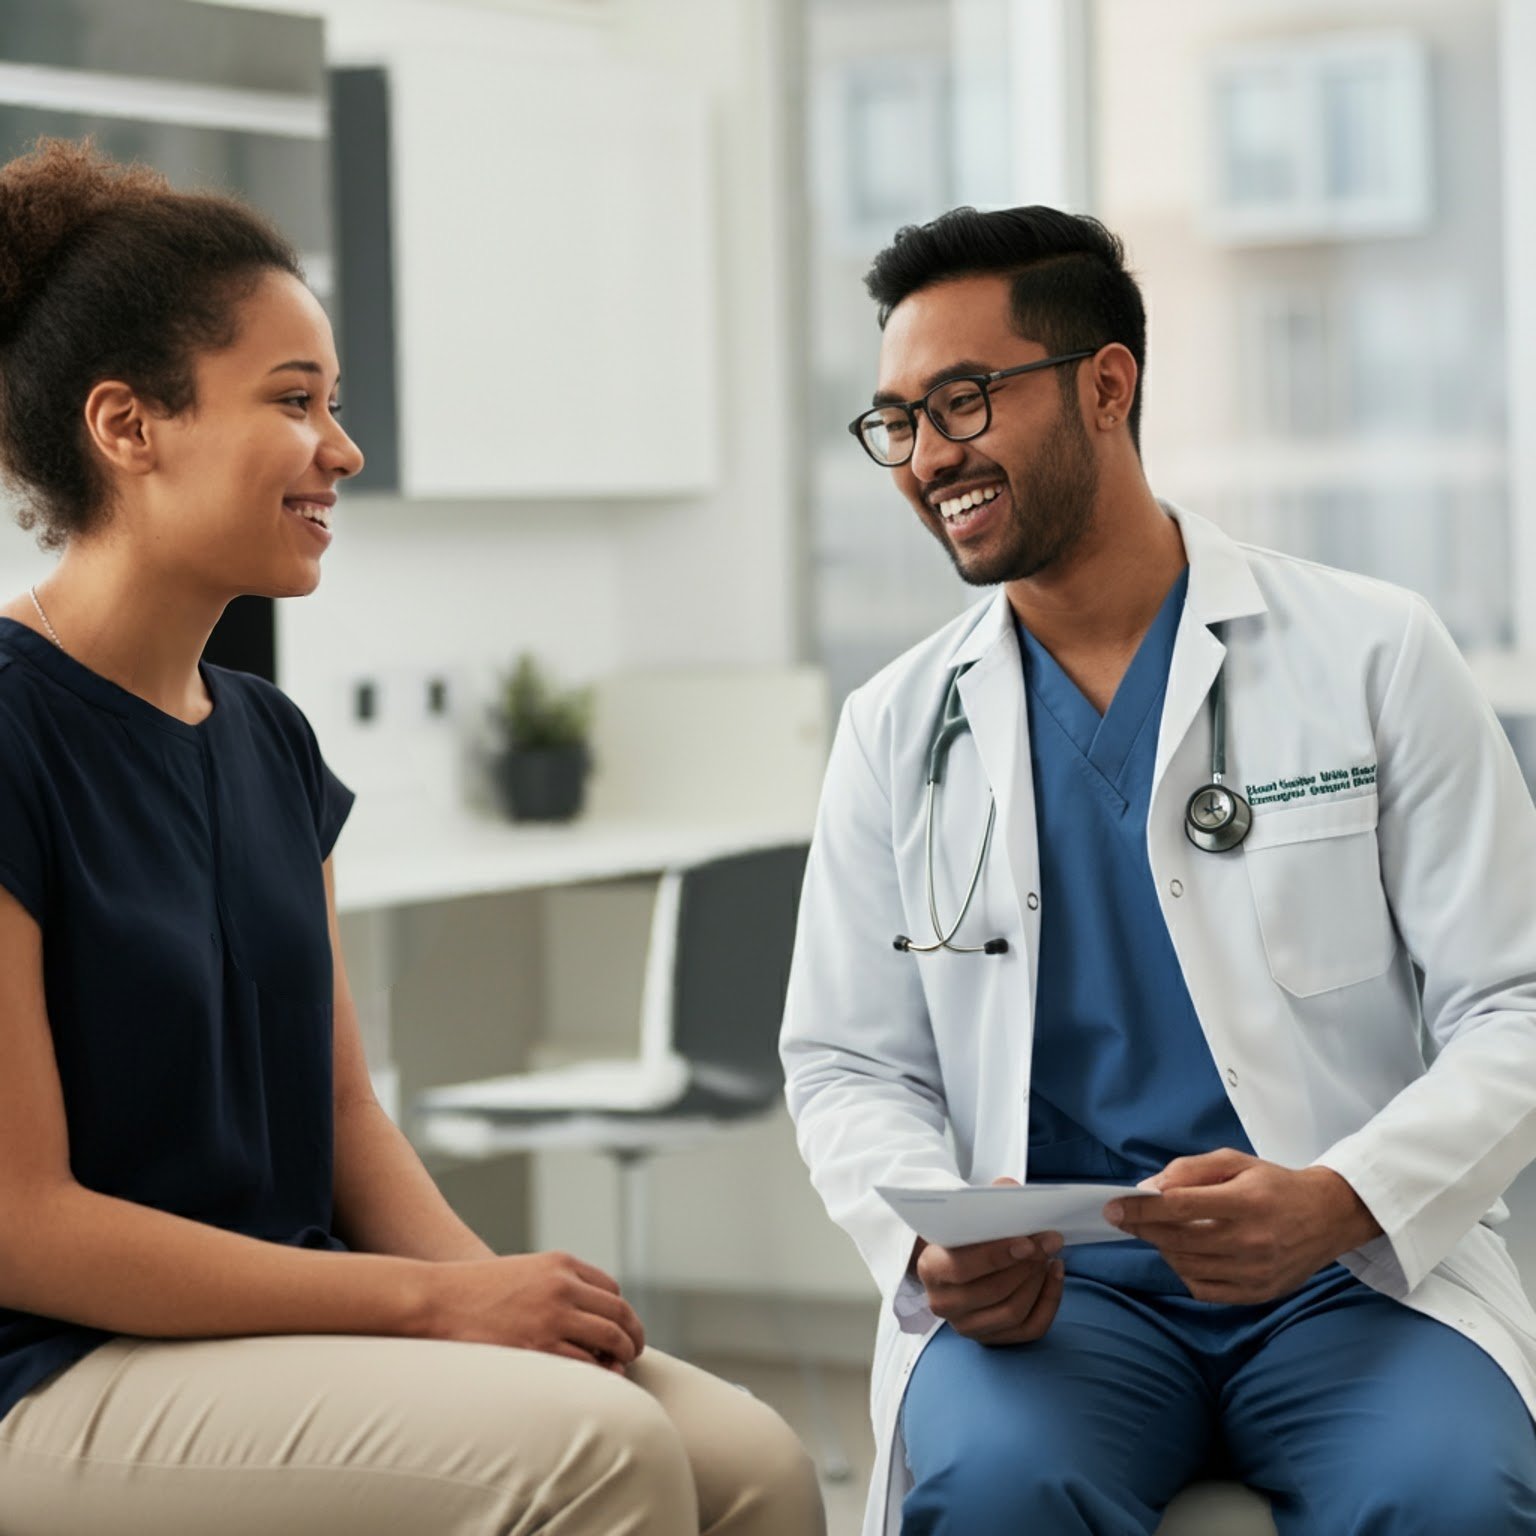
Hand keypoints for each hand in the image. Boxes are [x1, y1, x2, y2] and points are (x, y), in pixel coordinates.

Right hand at [423, 1251, 644, 1370]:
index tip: (620, 1330)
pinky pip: (585, 1365)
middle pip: (618, 1314)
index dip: (620, 1314)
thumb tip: (589, 1318)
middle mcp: (563, 1286)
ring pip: (609, 1339)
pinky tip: (595, 1381)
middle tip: (634, 1352)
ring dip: (621, 1356)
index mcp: (561, 1264)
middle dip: (632, 1336)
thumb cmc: (477, 1291)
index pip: (612, 1290)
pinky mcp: (538, 1347)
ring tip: (620, 1368)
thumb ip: (557, 1287)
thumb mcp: (525, 1273)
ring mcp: (552, 1316)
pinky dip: (597, 1375)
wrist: (437, 1299)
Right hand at [913, 1178, 1064, 1345]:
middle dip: (1026, 1265)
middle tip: (1049, 1241)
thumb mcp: (967, 1211)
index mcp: (930, 1269)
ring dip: (1037, 1281)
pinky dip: (1050, 1301)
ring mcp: (967, 1325)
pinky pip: (1030, 1327)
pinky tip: (1055, 1273)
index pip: (963, 1268)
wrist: (953, 1260)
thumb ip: (988, 1199)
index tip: (1027, 1242)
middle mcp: (944, 1303)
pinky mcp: (992, 1339)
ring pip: (1012, 1311)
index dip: (997, 1256)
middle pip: (993, 1291)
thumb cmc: (964, 1233)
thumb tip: (1012, 1192)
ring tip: (1049, 1254)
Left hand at [1105, 1148, 1381, 1303]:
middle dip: (1142, 1228)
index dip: (1141, 1208)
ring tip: (1157, 1232)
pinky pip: (1204, 1289)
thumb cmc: (1274, 1184)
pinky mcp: (1258, 1293)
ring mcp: (1255, 1272)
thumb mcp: (1234, 1161)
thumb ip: (1190, 1170)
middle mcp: (1252, 1241)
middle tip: (1121, 1217)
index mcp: (1246, 1202)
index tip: (1113, 1206)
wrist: (1327, 1217)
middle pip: (1178, 1239)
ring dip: (1162, 1248)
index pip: (1180, 1207)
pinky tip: (1183, 1254)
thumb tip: (1149, 1188)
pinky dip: (1184, 1272)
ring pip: (1187, 1266)